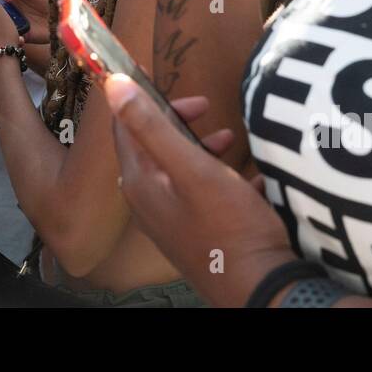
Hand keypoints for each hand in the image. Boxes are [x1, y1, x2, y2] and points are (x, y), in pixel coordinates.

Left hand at [103, 74, 292, 306]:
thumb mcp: (191, 167)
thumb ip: (152, 126)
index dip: (149, 99)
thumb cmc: (228, 226)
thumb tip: (113, 84)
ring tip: (231, 139)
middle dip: (179, 121)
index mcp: (140, 182)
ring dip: (201, 147)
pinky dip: (217, 177)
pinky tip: (246, 176)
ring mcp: (170, 220)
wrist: (258, 287)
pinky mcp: (193, 233)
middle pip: (152, 146)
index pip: (126, 126)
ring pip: (177, 169)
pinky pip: (199, 194)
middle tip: (208, 108)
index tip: (184, 91)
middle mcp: (147, 202)